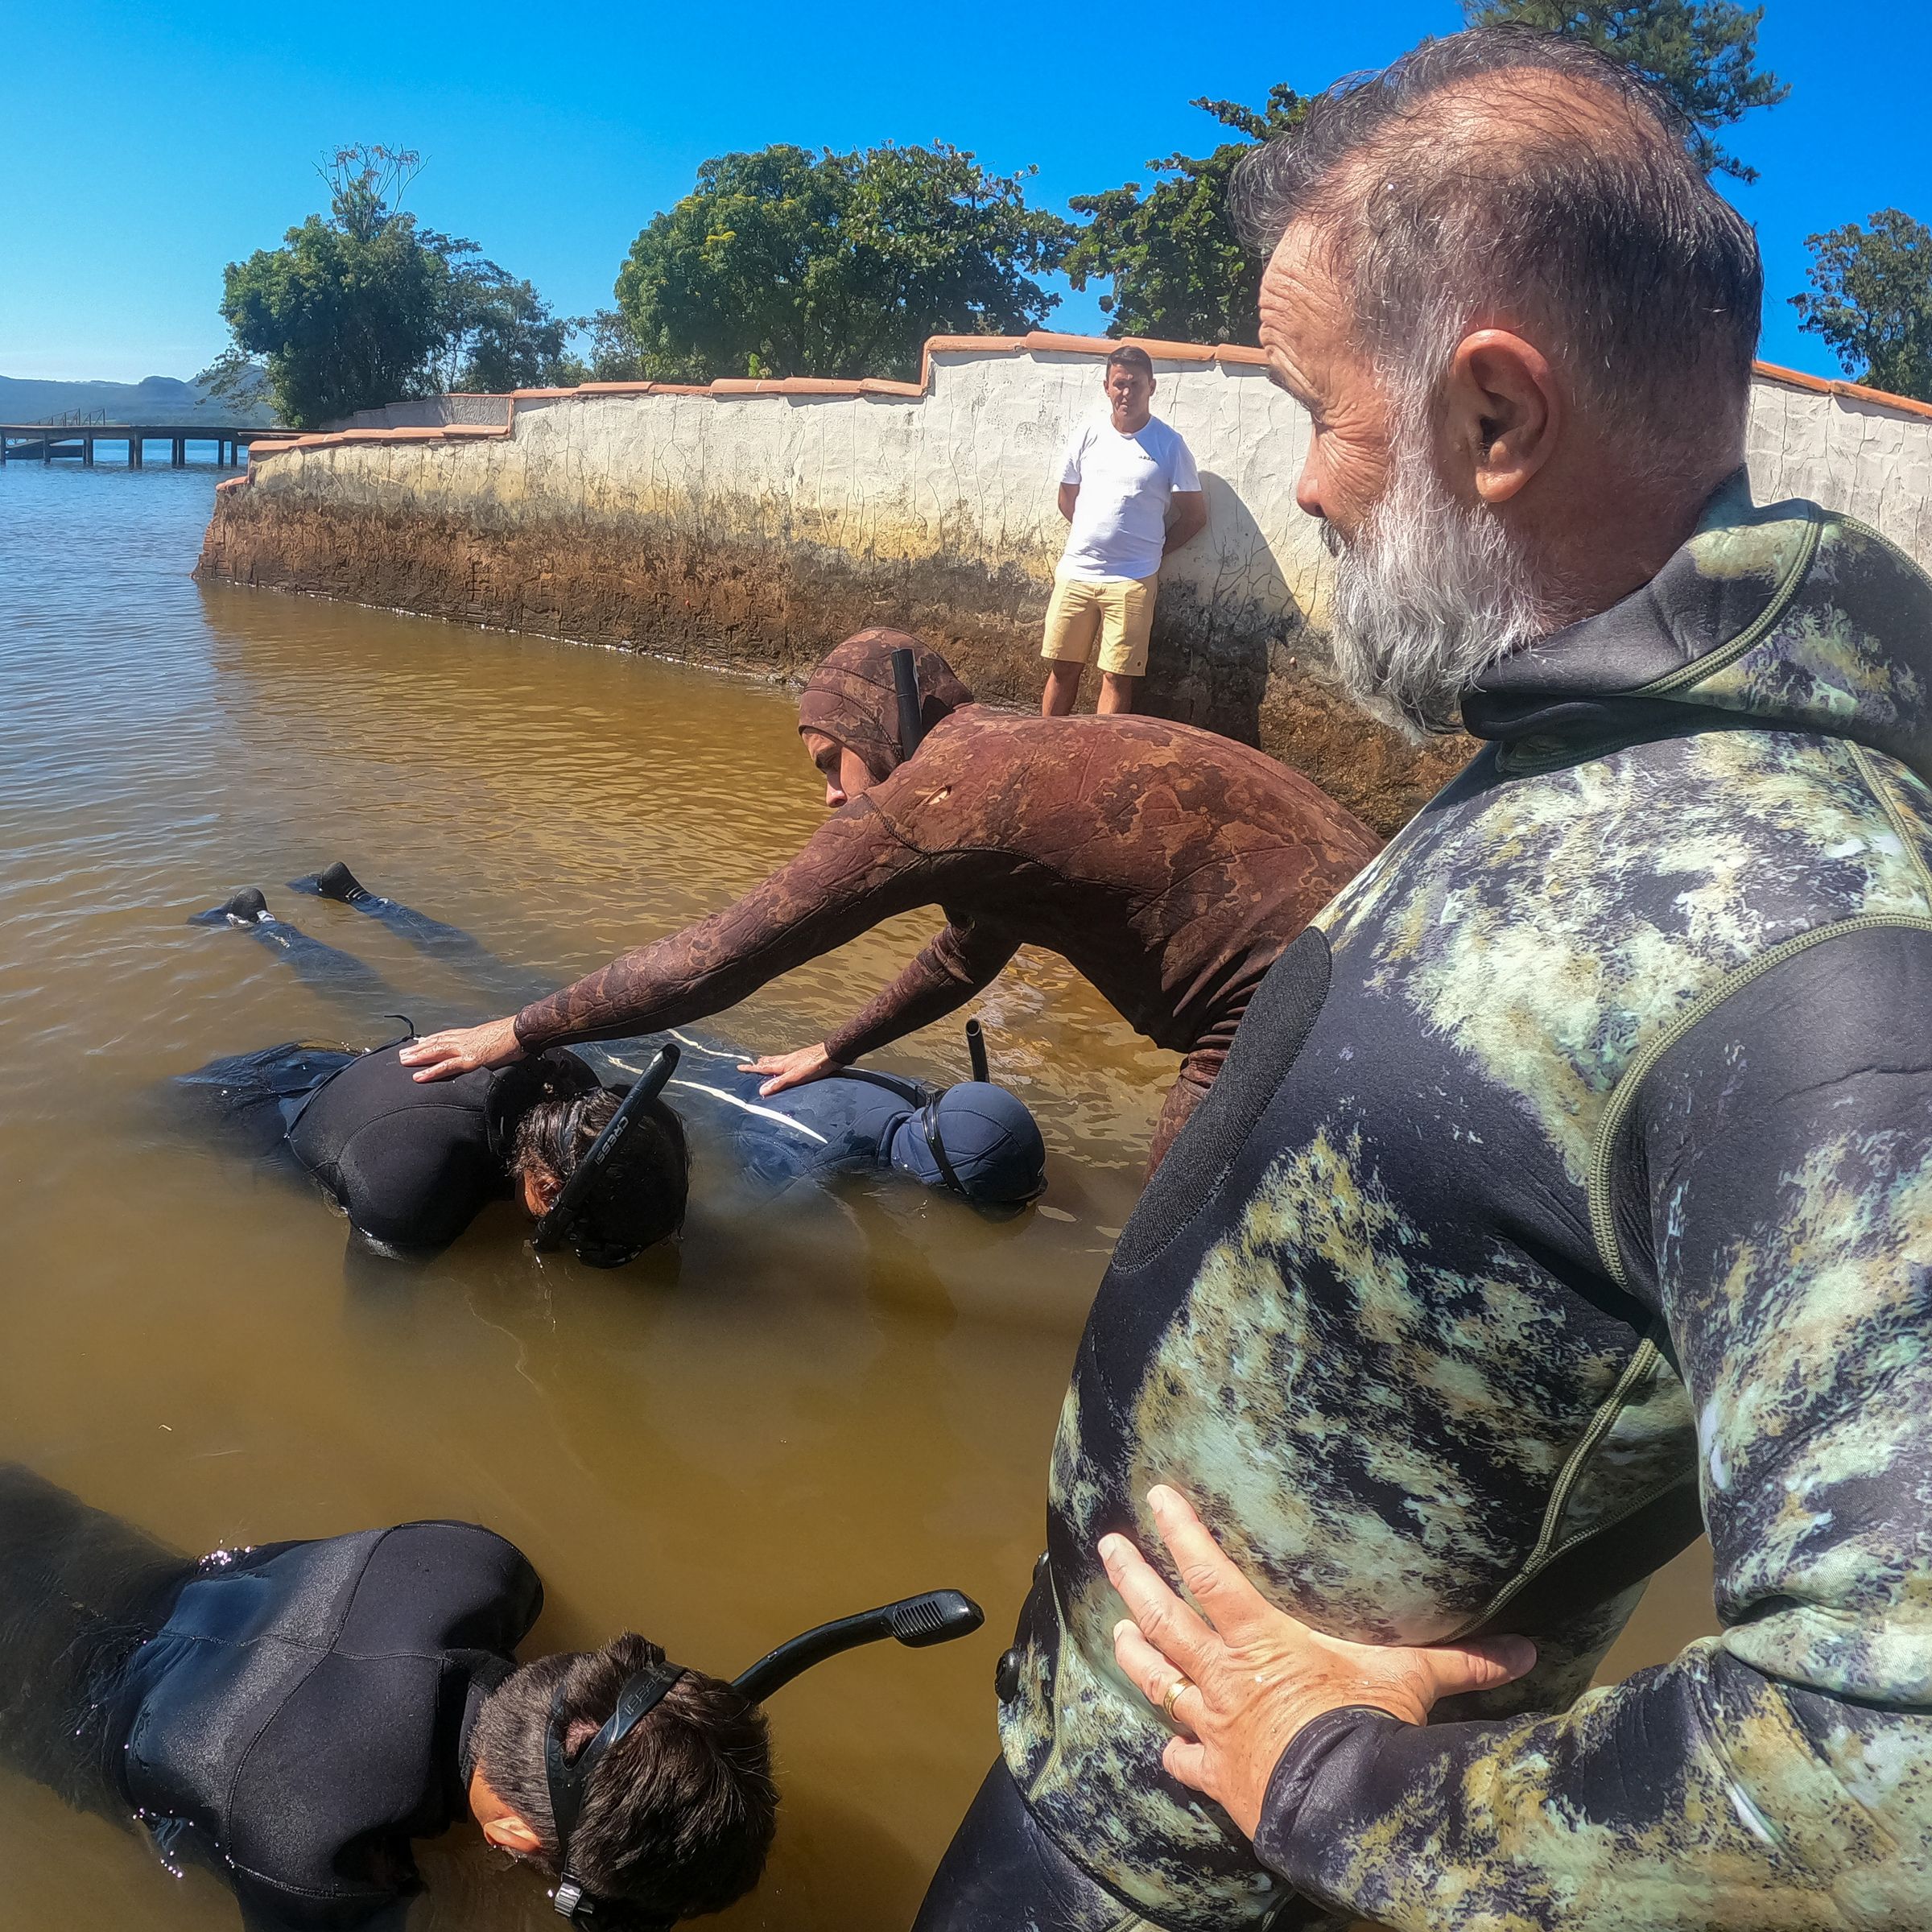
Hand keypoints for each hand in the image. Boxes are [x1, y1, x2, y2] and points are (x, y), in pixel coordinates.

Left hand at [398, 1016, 525, 1082]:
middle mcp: (465, 1039)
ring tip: (403, 1062)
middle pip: (436, 1042)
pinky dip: (431, 1072)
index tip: (420, 1042)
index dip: (432, 1040)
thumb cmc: (515, 1036)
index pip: (447, 1036)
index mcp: (472, 1034)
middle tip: (402, 1054)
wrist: (522, 1032)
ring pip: (436, 1052)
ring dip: (418, 1057)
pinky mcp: (470, 1059)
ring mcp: (466, 1049)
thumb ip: (489, 1044)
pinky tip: (419, 1077)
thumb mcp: (497, 1038)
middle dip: (419, 1049)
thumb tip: (489, 1049)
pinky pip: (446, 1066)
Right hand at [739, 1042, 840, 1096]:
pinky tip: (789, 1066)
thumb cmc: (815, 1065)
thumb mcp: (795, 1077)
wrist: (833, 1053)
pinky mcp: (804, 1060)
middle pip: (769, 1061)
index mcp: (783, 1065)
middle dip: (760, 1063)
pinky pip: (788, 1061)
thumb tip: (761, 1091)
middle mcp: (787, 1060)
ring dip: (770, 1062)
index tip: (739, 1067)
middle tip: (753, 1064)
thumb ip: (779, 1084)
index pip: (763, 1067)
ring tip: (765, 1062)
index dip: (751, 1068)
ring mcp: (796, 1059)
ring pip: (778, 1060)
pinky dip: (782, 1063)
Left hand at [1100, 1486, 1534, 1839]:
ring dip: (1136, 1652)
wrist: (1337, 1805)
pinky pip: (1184, 1759)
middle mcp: (1225, 1677)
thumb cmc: (1367, 1728)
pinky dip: (1174, 1751)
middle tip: (1108, 1546)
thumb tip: (1526, 1648)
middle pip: (1166, 1616)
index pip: (1209, 1572)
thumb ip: (1462, 1661)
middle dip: (1134, 1578)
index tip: (1155, 1499)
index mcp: (1262, 1641)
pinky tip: (1164, 1747)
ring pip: (1158, 1680)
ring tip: (1116, 1627)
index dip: (1180, 1533)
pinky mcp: (1215, 1776)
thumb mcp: (1413, 1681)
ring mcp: (1213, 1727)